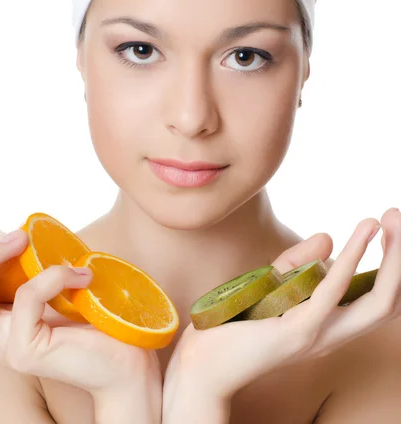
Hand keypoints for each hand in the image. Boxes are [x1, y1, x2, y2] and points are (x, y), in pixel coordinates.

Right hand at [0, 229, 161, 412]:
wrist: (126, 364)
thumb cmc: (100, 327)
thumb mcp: (64, 294)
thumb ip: (46, 275)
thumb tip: (39, 237)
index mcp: (5, 322)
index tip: (15, 235)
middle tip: (18, 235)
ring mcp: (7, 346)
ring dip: (1, 258)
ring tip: (28, 241)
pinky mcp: (24, 350)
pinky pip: (27, 298)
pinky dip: (53, 277)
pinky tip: (82, 277)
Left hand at [164, 207, 396, 403]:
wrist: (200, 366)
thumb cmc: (233, 327)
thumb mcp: (270, 287)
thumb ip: (298, 264)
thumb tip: (329, 236)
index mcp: (328, 327)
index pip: (376, 300)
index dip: (391, 266)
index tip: (388, 227)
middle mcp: (331, 335)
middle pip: (387, 302)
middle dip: (399, 259)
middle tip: (397, 216)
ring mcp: (316, 335)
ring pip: (375, 302)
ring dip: (390, 258)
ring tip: (389, 218)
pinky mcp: (295, 331)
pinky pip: (332, 293)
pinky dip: (352, 260)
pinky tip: (361, 232)